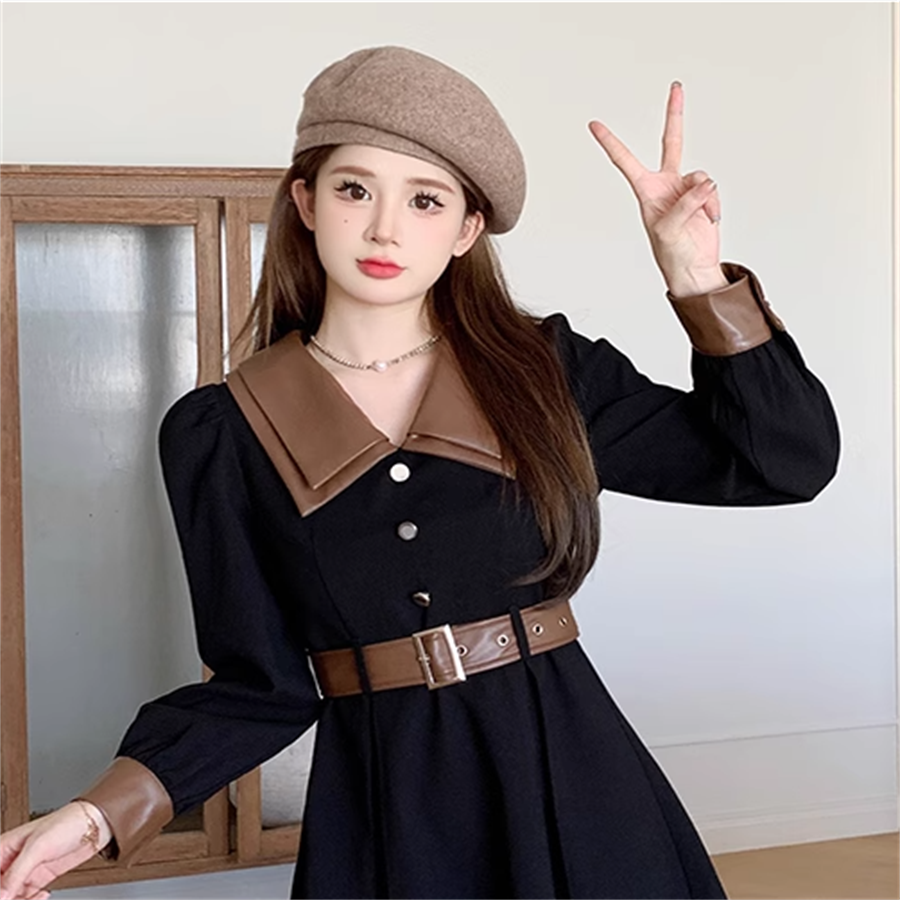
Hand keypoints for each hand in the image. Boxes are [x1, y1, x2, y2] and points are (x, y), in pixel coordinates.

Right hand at [0, 802, 110, 898]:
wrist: (95, 825)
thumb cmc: (67, 823)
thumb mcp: (38, 847)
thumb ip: (16, 873)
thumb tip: (0, 896)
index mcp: (2, 849)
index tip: (4, 897)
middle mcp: (10, 862)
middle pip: (0, 890)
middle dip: (6, 897)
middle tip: (20, 898)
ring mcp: (24, 872)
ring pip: (9, 896)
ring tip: (32, 899)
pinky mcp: (37, 880)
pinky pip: (25, 898)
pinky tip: (41, 896)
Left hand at [589, 82, 727, 297]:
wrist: (693, 268)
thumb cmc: (672, 254)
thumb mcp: (669, 230)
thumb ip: (686, 202)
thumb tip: (706, 182)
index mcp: (645, 191)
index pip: (624, 161)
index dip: (610, 142)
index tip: (593, 124)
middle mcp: (665, 184)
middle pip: (671, 141)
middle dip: (675, 114)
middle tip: (676, 87)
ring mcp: (686, 188)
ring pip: (700, 175)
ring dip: (703, 196)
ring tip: (701, 217)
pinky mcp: (704, 195)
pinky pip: (712, 189)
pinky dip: (713, 204)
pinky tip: (708, 220)